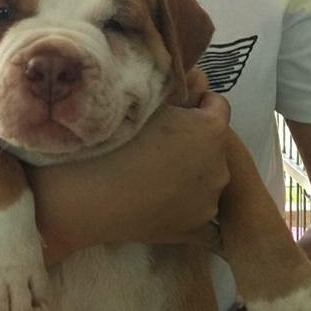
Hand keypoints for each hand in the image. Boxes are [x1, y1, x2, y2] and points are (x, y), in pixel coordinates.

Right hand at [123, 89, 231, 245]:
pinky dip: (191, 213)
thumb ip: (175, 92)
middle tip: (161, 148)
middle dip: (195, 144)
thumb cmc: (113, 143)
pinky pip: (204, 220)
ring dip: (193, 177)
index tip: (177, 111)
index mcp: (212, 130)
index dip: (197, 106)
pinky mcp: (196, 228)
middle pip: (214, 147)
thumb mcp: (145, 103)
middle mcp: (220, 166)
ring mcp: (210, 201)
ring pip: (207, 181)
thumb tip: (192, 81)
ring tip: (158, 180)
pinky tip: (171, 209)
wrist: (90, 197)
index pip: (217, 107)